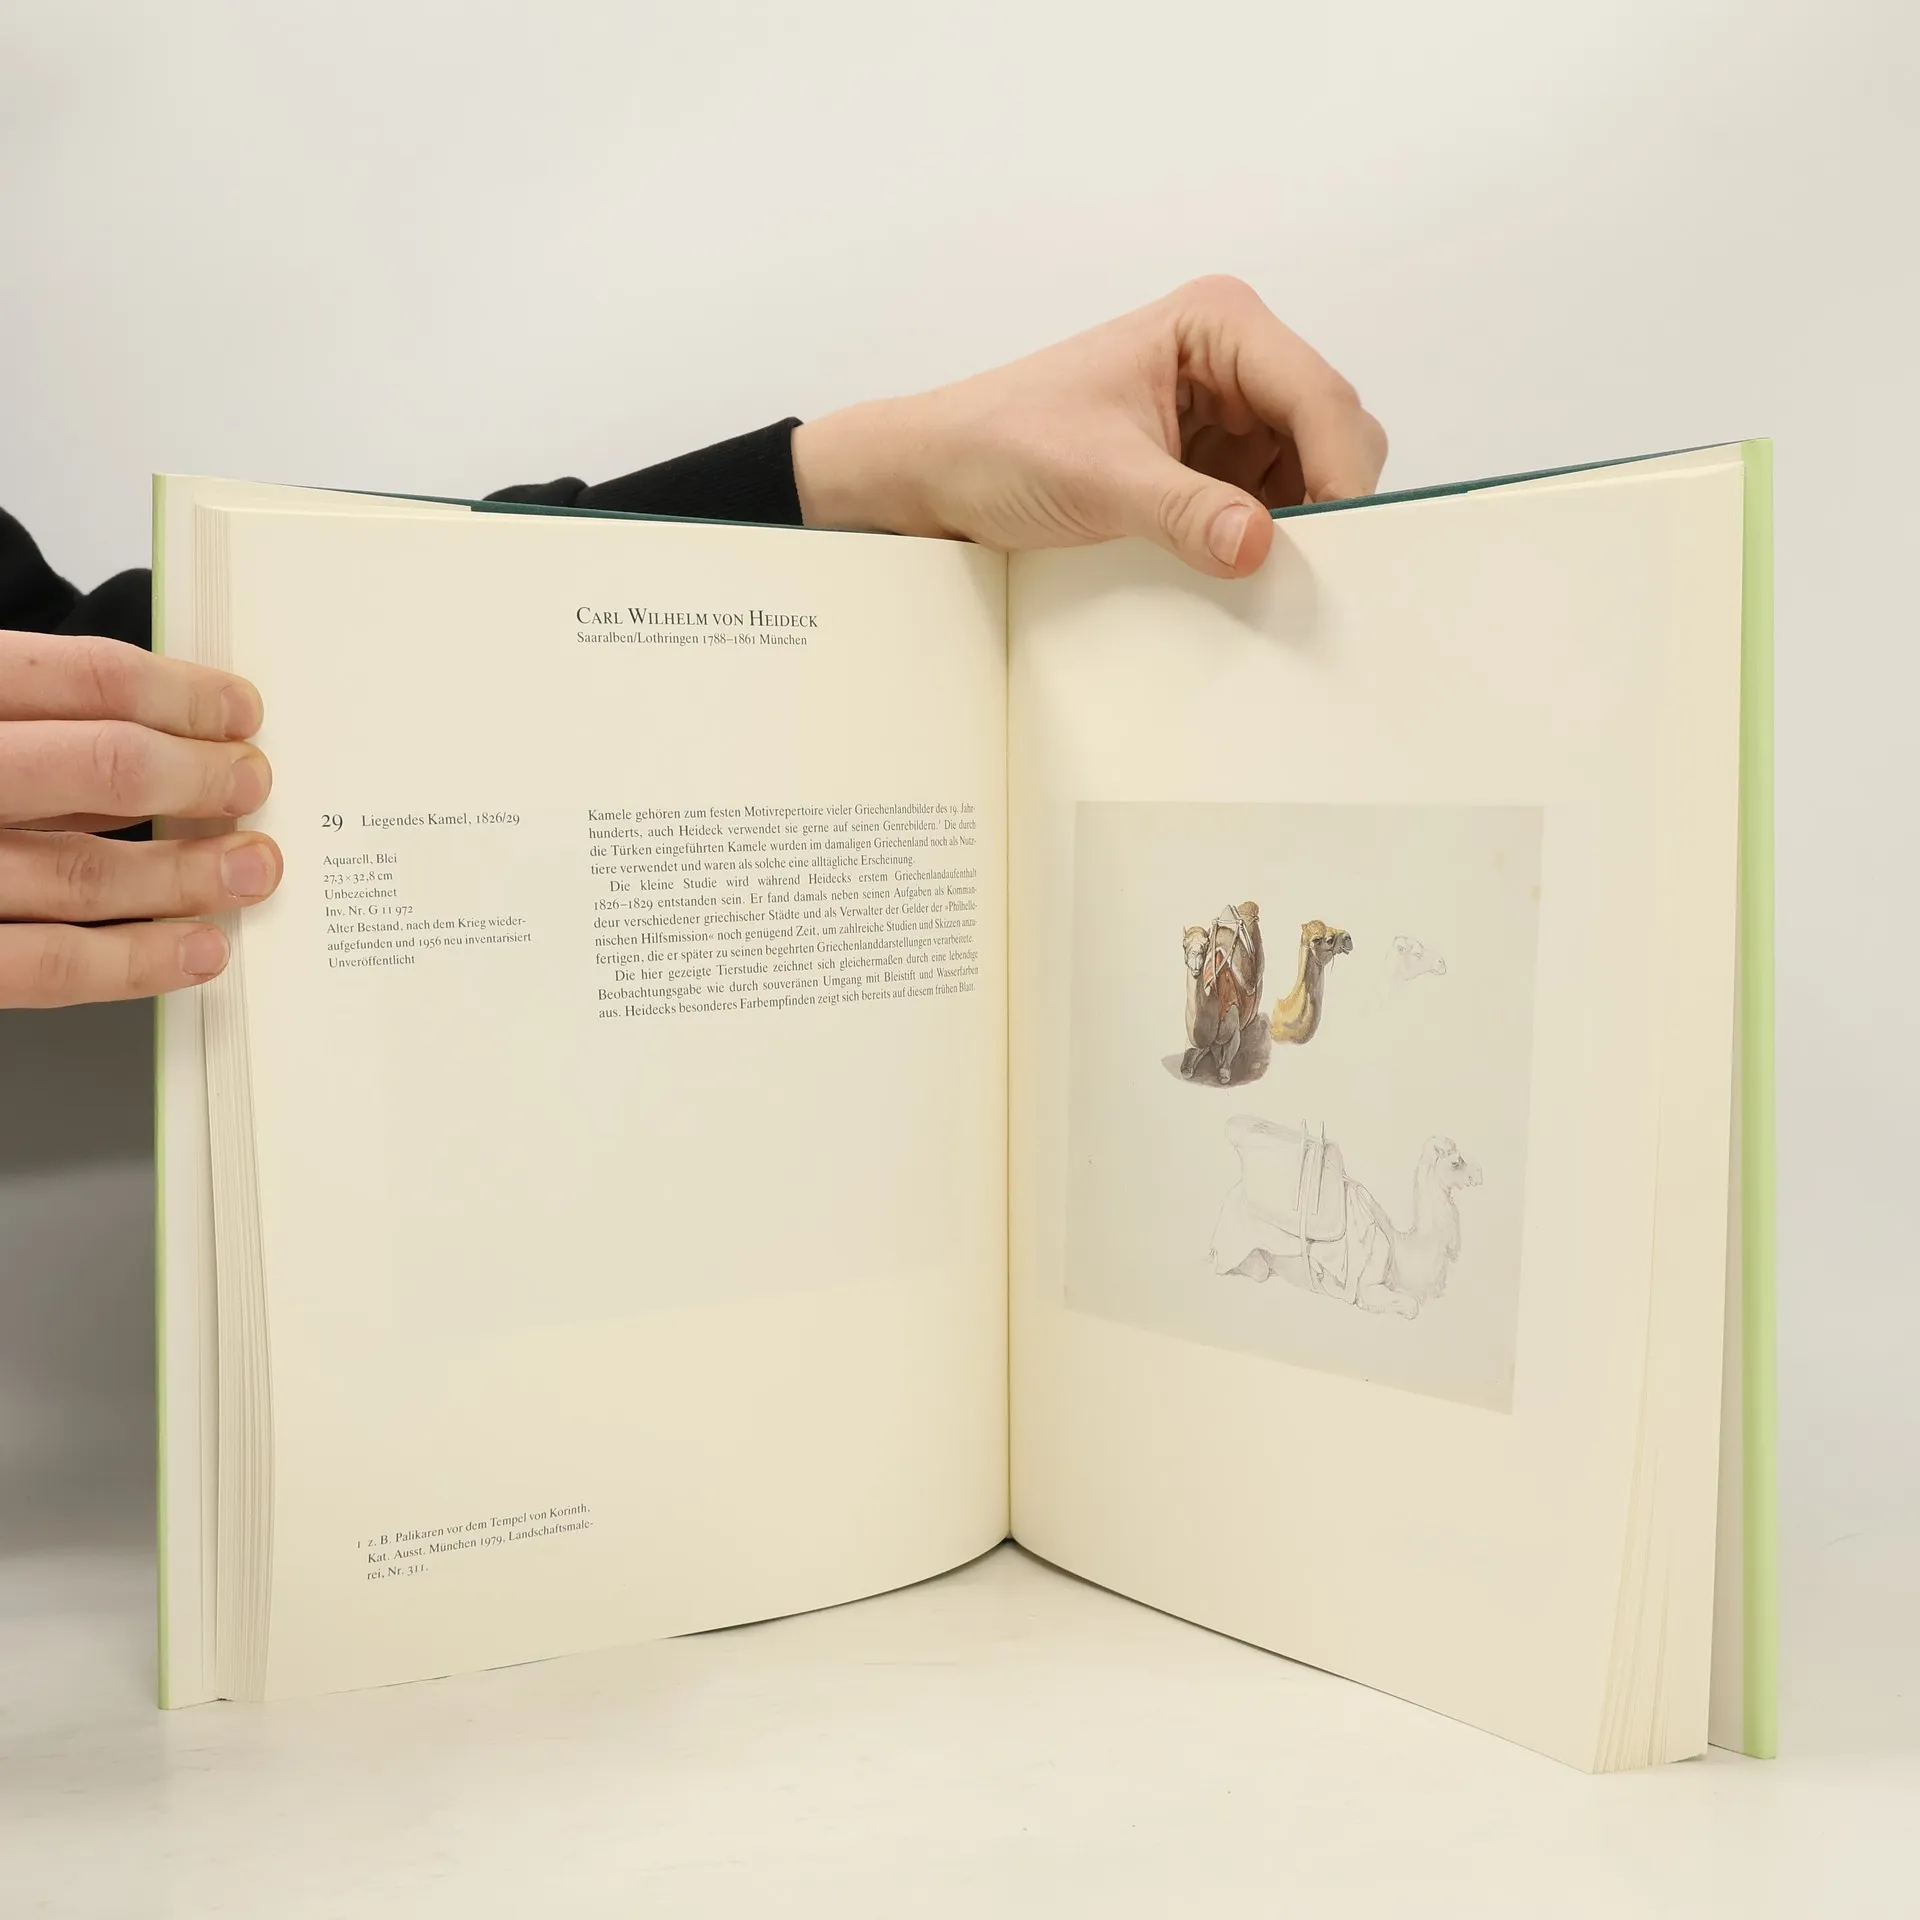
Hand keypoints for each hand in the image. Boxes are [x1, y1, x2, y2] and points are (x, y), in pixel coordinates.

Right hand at [0, 630, 280, 1007]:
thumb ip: (33, 722)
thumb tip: (167, 745)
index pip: (84, 677)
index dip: (182, 695)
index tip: (240, 712)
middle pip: (101, 765)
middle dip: (200, 777)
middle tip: (253, 785)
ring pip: (81, 873)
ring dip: (185, 876)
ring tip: (249, 870)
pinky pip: (40, 968)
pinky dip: (132, 964)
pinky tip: (196, 949)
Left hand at [791, 276, 1386, 578]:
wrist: (939, 474)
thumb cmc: (1001, 444)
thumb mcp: (1097, 480)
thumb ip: (1183, 510)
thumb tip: (1259, 544)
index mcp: (1218, 323)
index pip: (1316, 393)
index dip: (1339, 468)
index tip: (1340, 541)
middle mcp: (1236, 358)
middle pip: (1333, 430)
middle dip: (1331, 497)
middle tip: (1317, 572)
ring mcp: (1229, 413)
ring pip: (1313, 472)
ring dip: (1304, 525)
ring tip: (1274, 577)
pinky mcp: (1213, 465)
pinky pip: (1274, 503)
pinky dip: (1272, 539)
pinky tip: (1248, 572)